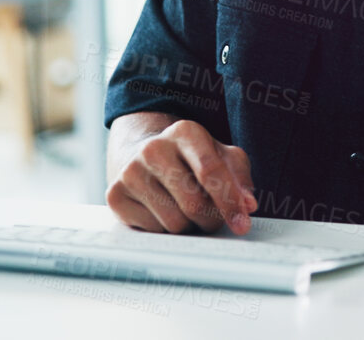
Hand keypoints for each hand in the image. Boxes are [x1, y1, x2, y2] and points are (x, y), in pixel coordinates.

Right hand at [106, 118, 257, 233]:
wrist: (141, 155)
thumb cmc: (191, 159)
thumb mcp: (221, 156)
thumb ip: (239, 177)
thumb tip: (248, 205)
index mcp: (184, 131)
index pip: (211, 171)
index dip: (230, 202)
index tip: (243, 224)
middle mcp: (153, 148)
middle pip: (194, 204)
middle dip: (210, 219)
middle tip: (211, 217)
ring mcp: (130, 171)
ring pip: (173, 223)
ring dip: (188, 226)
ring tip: (185, 210)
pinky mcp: (115, 194)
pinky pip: (152, 231)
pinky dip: (164, 229)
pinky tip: (162, 211)